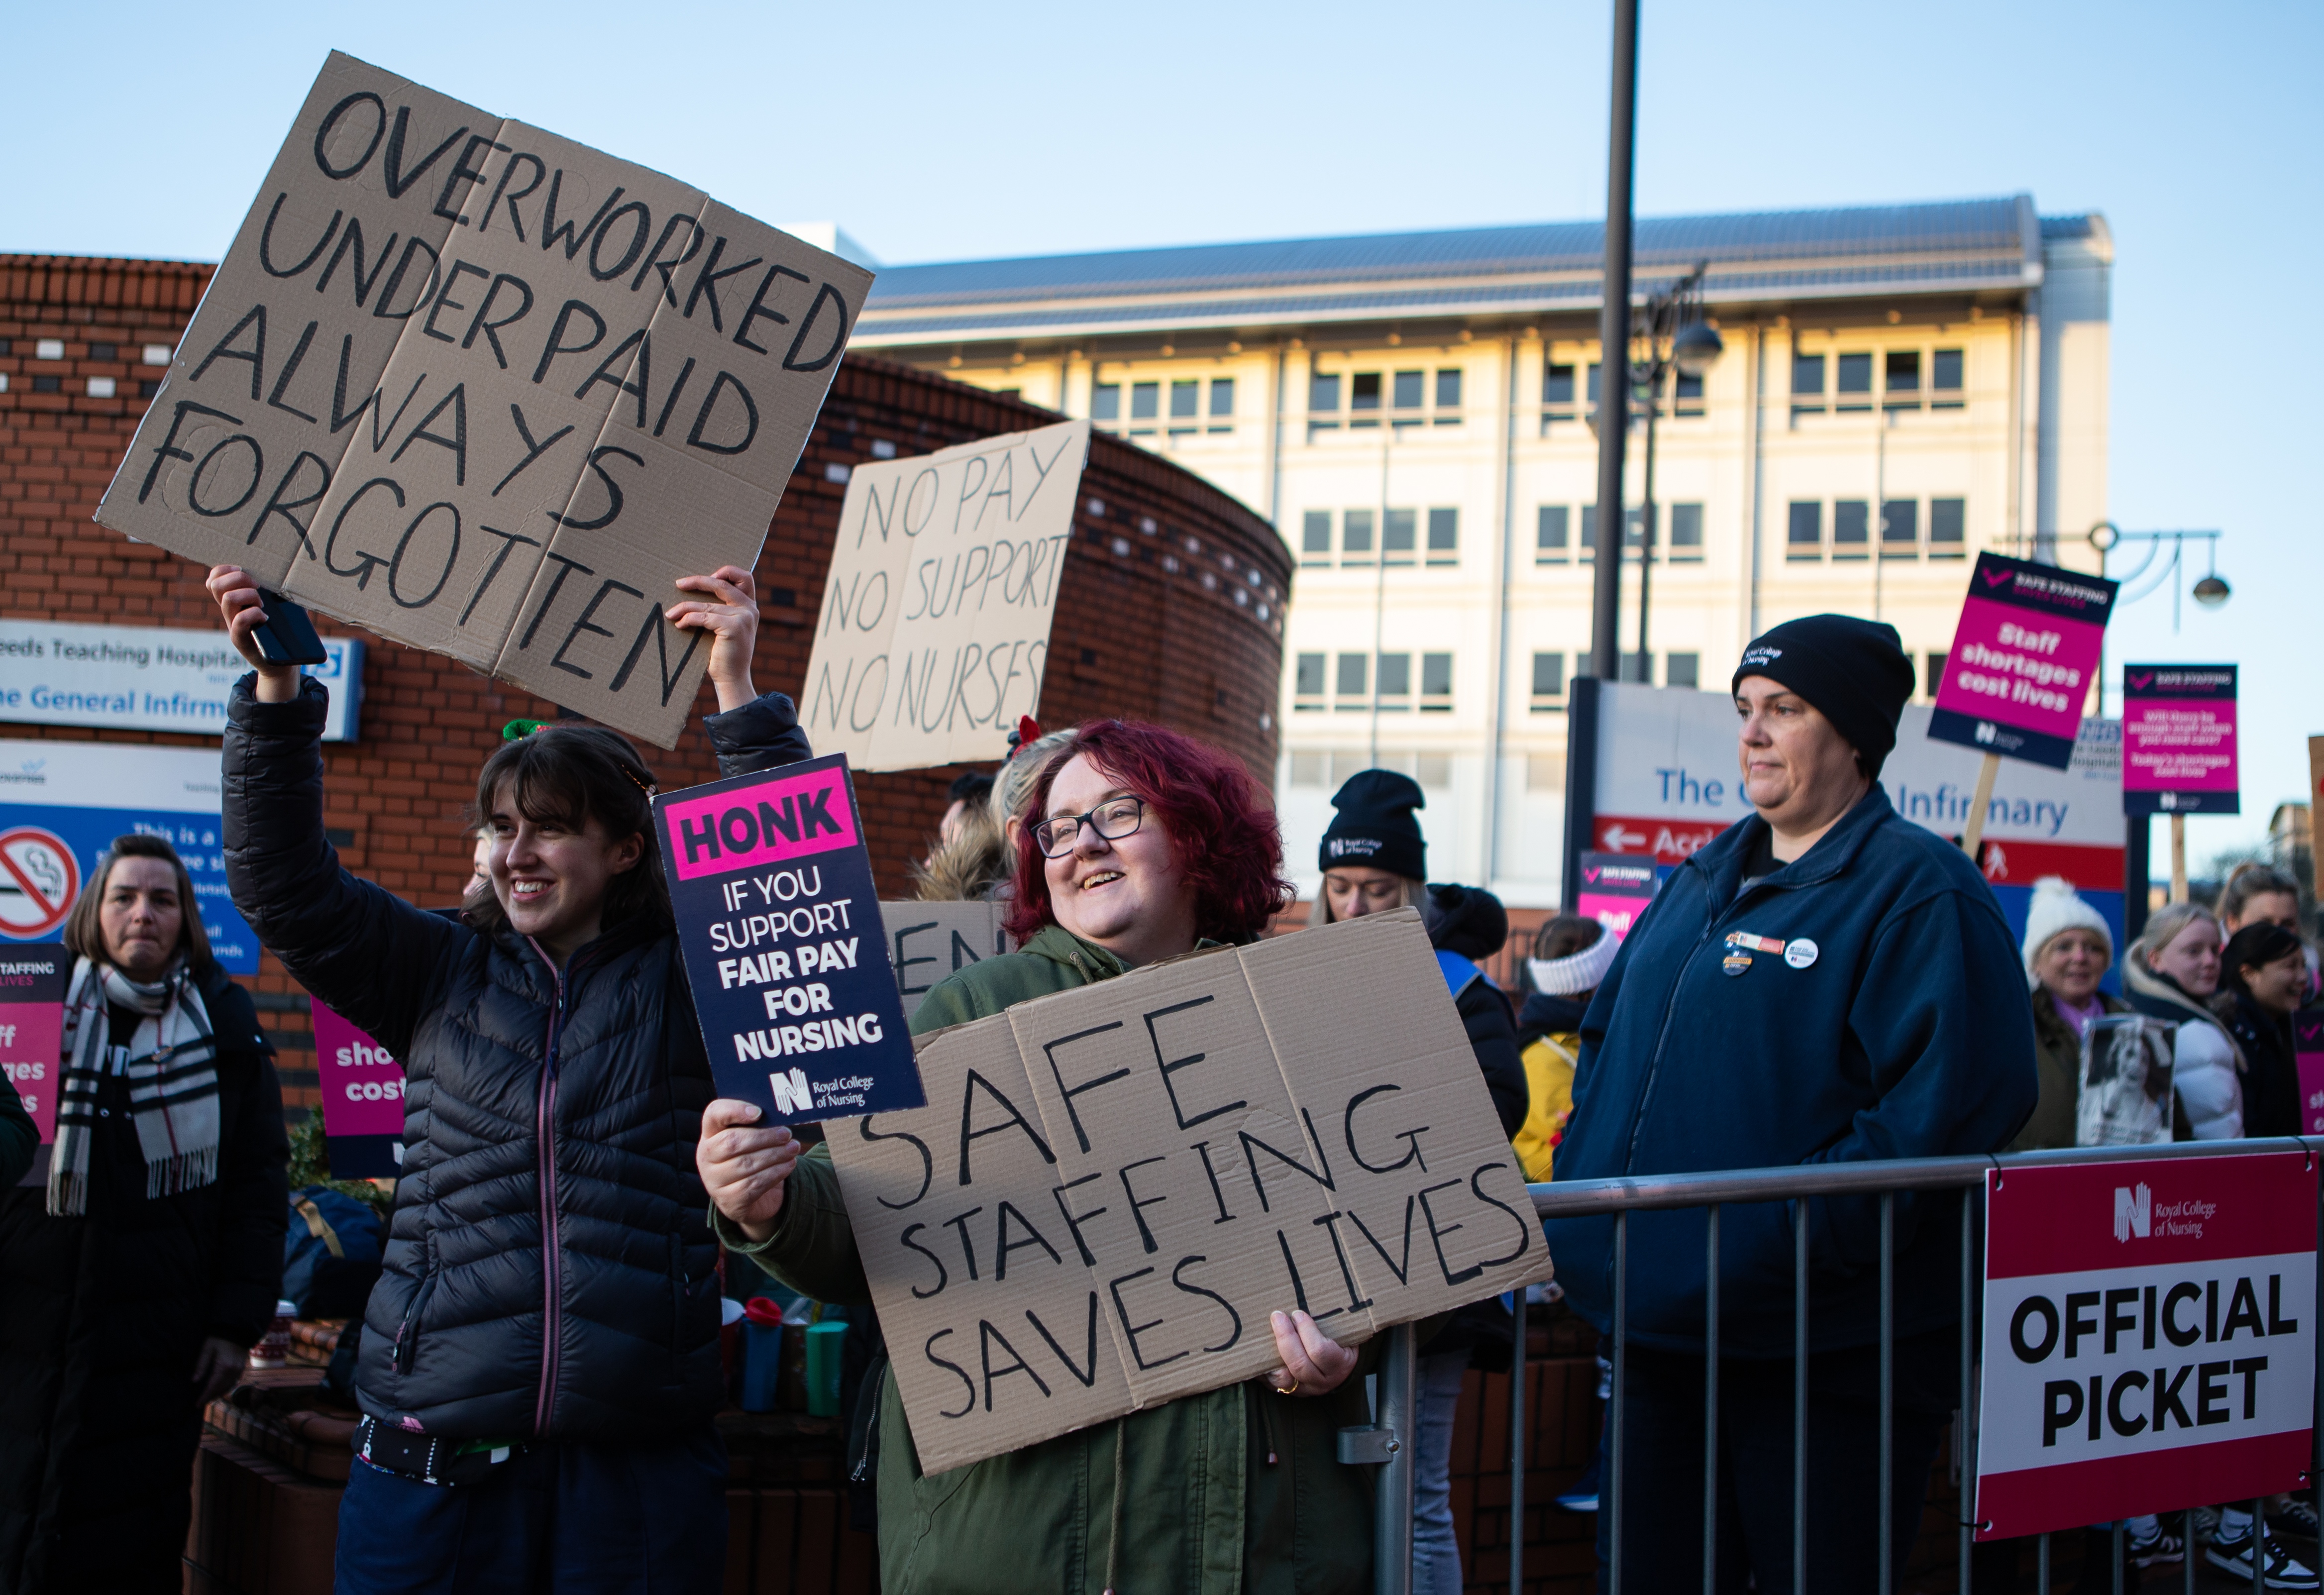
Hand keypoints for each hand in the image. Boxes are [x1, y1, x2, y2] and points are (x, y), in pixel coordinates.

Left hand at [192, 1335, 245, 1404]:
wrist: (237, 1328)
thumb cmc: (219, 1337)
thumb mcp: (207, 1349)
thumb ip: (201, 1365)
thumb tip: (194, 1381)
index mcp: (224, 1367)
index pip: (212, 1386)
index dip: (205, 1396)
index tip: (197, 1404)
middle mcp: (233, 1371)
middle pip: (221, 1389)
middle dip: (211, 1397)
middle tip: (201, 1403)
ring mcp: (239, 1369)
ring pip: (228, 1387)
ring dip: (219, 1393)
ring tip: (209, 1397)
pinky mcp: (242, 1367)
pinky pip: (234, 1381)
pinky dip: (226, 1387)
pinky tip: (220, 1388)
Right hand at [205, 566, 299, 702]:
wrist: (280, 663)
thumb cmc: (282, 630)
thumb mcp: (279, 606)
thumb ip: (279, 591)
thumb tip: (294, 574)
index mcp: (235, 601)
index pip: (214, 580)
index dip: (224, 570)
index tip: (244, 570)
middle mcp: (229, 612)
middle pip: (216, 585)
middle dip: (239, 578)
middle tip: (257, 587)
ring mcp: (233, 625)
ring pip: (228, 599)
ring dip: (248, 595)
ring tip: (262, 604)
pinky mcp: (240, 639)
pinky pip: (239, 620)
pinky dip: (253, 614)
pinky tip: (265, 618)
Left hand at [668, 566, 758, 712]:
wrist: (732, 679)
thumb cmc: (724, 654)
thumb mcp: (726, 627)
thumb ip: (721, 609)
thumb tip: (695, 590)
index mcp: (750, 607)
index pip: (744, 577)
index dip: (726, 571)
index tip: (707, 576)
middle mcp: (750, 609)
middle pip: (722, 584)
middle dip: (698, 581)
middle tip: (678, 584)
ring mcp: (744, 617)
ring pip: (707, 604)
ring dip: (685, 607)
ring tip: (671, 613)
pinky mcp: (734, 627)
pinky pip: (704, 617)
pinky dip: (688, 619)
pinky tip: (679, 624)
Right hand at [697, 1098, 799, 1243]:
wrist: (747, 1197)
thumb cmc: (750, 1157)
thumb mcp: (749, 1139)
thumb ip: (757, 1125)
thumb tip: (780, 1115)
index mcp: (710, 1134)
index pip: (714, 1114)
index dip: (735, 1110)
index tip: (759, 1112)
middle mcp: (706, 1157)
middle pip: (732, 1141)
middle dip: (764, 1137)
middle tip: (787, 1134)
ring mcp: (714, 1181)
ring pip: (745, 1164)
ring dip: (775, 1155)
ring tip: (793, 1148)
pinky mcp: (728, 1200)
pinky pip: (753, 1184)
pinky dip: (775, 1173)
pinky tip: (789, 1165)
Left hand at [1265, 1309, 1356, 1396]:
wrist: (1341, 1366)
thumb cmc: (1341, 1340)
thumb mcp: (1343, 1331)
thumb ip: (1330, 1320)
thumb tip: (1306, 1300)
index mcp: (1340, 1364)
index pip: (1321, 1351)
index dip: (1307, 1330)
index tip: (1298, 1313)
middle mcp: (1322, 1381)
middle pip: (1299, 1364)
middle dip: (1285, 1337)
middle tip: (1277, 1316)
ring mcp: (1305, 1389)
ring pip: (1283, 1378)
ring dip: (1271, 1354)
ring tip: (1263, 1334)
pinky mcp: (1290, 1392)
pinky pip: (1272, 1384)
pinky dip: (1261, 1369)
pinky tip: (1254, 1354)